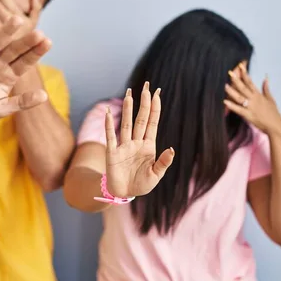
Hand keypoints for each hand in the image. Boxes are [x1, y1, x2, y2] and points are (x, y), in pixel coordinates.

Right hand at [0, 17, 50, 121]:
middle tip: (39, 33)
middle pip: (14, 50)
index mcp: (8, 75)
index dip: (36, 52)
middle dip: (26, 42)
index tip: (48, 42)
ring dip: (5, 32)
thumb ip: (21, 103)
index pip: (25, 62)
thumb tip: (44, 96)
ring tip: (17, 20)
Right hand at [105, 82, 174, 197]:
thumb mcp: (156, 176)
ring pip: (126, 124)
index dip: (155, 108)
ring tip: (129, 94)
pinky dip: (109, 125)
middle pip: (141, 118)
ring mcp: (124, 146)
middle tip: (146, 86)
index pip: (152, 123)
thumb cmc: (141, 184)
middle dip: (144, 103)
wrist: (124, 194)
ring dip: (127, 109)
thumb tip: (171, 149)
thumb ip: (163, 163)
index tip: (157, 93)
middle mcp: (136, 142)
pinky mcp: (112, 153)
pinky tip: (108, 113)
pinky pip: (111, 136)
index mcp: (149, 146)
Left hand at [224, 62, 280, 134]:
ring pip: (239, 97)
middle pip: (243, 87)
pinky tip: (225, 101)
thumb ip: (266, 88)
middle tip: (229, 72)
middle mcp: (254, 99)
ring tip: (225, 85)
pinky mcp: (248, 115)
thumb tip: (266, 78)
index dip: (245, 73)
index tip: (240, 66)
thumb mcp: (271, 99)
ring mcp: (251, 107)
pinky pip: (238, 109)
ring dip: (231, 91)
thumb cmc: (273, 113)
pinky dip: (231, 106)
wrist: (276, 125)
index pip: (250, 81)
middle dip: (236, 80)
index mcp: (259, 94)